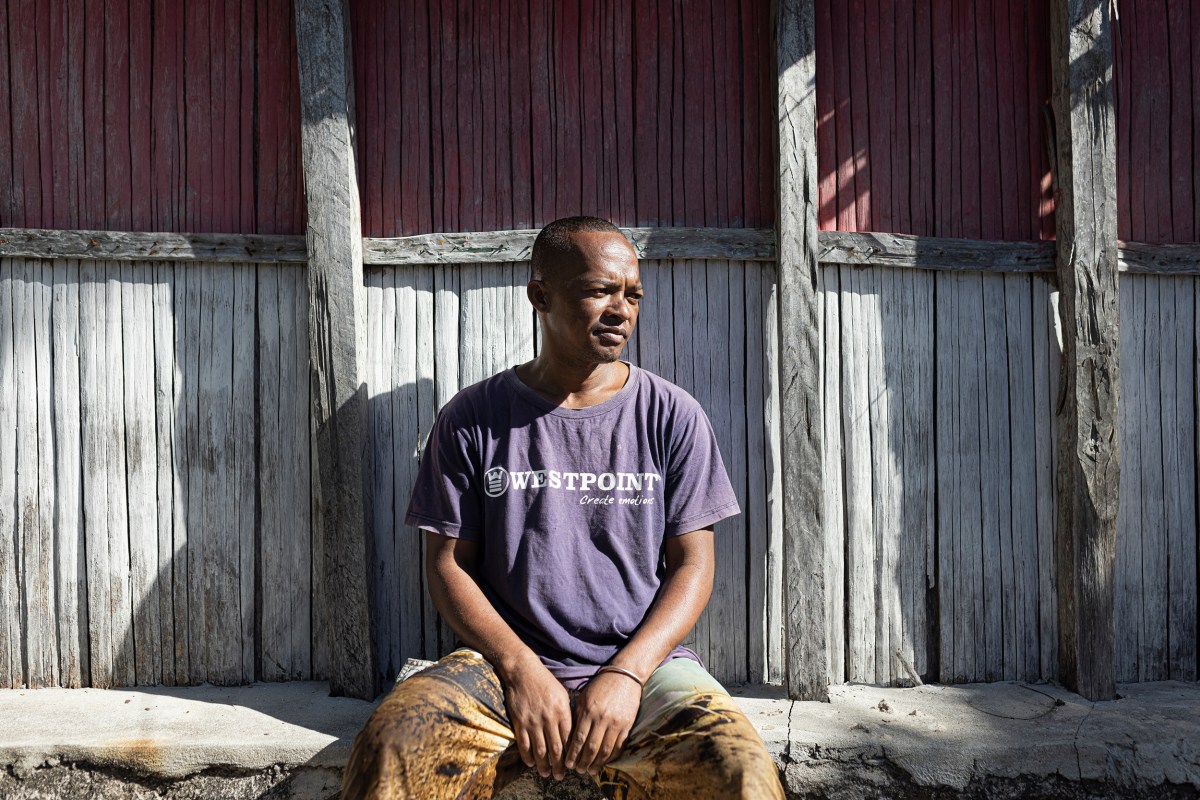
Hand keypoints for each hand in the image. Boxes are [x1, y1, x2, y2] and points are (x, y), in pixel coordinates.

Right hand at [501, 658, 573, 779]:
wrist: (523, 671)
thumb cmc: (545, 681)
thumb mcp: (562, 694)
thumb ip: (567, 714)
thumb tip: (572, 732)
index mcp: (563, 711)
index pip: (569, 740)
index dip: (571, 755)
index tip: (572, 765)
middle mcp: (549, 718)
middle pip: (556, 749)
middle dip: (559, 766)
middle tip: (560, 776)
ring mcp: (533, 721)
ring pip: (540, 750)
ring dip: (543, 765)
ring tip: (545, 774)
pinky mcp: (520, 722)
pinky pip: (524, 744)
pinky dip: (528, 756)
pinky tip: (531, 763)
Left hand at [565, 670, 642, 775]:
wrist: (624, 676)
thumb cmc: (600, 686)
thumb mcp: (584, 698)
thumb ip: (577, 716)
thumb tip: (568, 738)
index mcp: (589, 711)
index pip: (579, 738)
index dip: (572, 754)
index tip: (567, 764)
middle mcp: (602, 719)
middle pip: (591, 747)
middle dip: (583, 762)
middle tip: (578, 771)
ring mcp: (616, 723)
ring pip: (605, 750)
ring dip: (597, 763)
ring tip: (590, 771)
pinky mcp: (627, 726)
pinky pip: (619, 746)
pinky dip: (611, 757)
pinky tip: (604, 762)